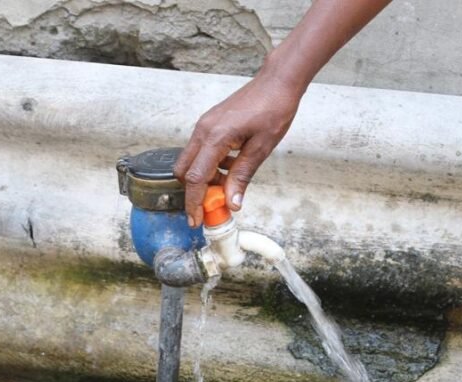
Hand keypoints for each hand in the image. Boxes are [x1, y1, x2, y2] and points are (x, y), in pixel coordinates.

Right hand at [175, 73, 301, 226]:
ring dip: (205, 179)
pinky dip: (211, 166)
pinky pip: (201, 151)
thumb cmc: (273, 109)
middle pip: (184, 171)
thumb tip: (232, 203)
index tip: (196, 220)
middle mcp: (203, 130)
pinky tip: (232, 167)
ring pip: (191, 162)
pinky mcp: (209, 125)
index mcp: (215, 136)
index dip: (194, 202)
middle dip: (195, 192)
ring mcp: (204, 126)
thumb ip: (242, 176)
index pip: (196, 177)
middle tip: (214, 205)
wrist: (276, 82)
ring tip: (230, 184)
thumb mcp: (261, 148)